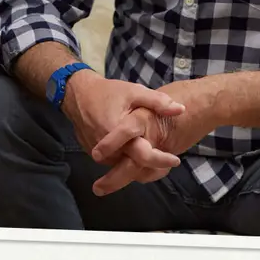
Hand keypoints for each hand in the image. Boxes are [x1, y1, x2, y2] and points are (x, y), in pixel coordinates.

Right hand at [89, 79, 219, 195]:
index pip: (142, 154)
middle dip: (152, 168)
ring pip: (123, 167)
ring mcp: (98, 154)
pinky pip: (114, 164)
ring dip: (139, 166)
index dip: (160, 160)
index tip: (176, 160)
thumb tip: (181, 109)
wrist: (78, 96)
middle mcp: (107, 148)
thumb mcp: (135, 91)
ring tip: (155, 156)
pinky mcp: (94, 155)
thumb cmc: (109, 92)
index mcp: (118, 132)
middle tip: (168, 163)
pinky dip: (126, 161)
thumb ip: (158, 101)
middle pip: (133, 166)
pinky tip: (136, 152)